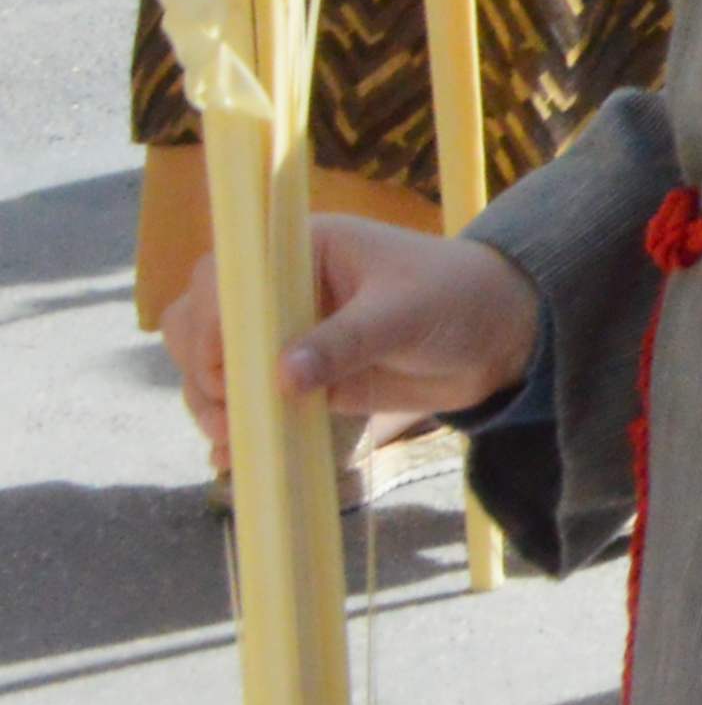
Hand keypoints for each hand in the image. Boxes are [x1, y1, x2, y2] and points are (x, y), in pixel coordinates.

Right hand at [161, 216, 538, 461]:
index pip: (225, 276)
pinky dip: (234, 425)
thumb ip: (346, 341)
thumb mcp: (404, 313)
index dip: (212, 321)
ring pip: (214, 367)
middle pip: (201, 324)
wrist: (497, 335)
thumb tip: (282, 376)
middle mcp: (282, 290)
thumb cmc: (457, 298)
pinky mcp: (297, 377)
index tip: (227, 367)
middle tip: (230, 409)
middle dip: (203, 368)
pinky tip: (234, 454)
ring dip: (210, 403)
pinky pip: (246, 401)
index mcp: (303, 249)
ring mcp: (285, 336)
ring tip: (235, 437)